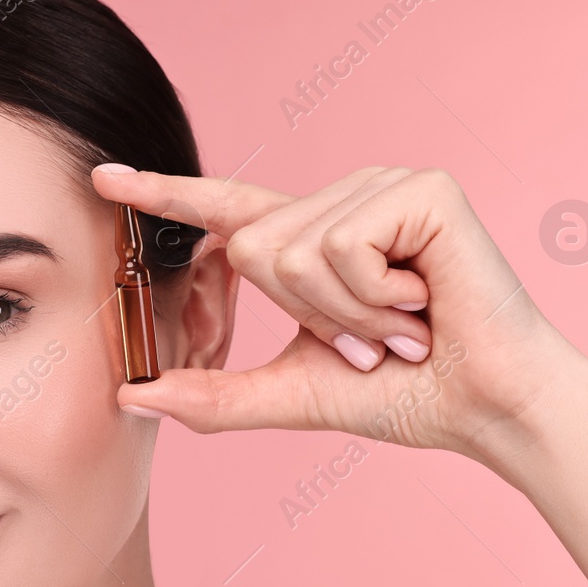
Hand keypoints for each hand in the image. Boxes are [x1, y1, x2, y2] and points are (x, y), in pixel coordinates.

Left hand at [91, 165, 587, 462]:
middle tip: (373, 338)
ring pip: (291, 250)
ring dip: (344, 313)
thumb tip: (132, 396)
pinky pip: (340, 247)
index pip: (223, 210)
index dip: (162, 193)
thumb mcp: (292, 393)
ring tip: (403, 323)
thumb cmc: (403, 394)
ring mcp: (382, 186)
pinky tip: (424, 302)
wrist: (485, 408)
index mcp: (311, 238)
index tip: (102, 178)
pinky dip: (372, 296)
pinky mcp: (420, 188)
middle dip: (306, 314)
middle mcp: (342, 199)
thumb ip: (213, 395)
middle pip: (250, 246)